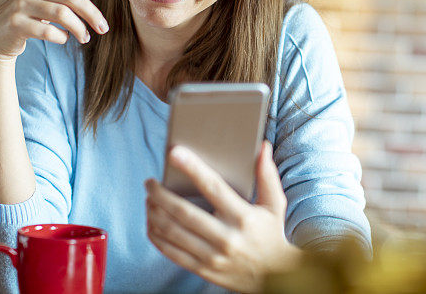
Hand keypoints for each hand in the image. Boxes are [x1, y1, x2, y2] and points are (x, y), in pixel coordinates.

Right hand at [0, 0, 116, 62]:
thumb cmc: (30, 16)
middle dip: (92, 14)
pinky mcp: (16, 23)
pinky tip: (64, 40)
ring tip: (85, 38)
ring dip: (79, 29)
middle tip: (104, 29)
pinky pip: (47, 30)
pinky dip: (60, 37)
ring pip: (61, 14)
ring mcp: (21, 4)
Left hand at [145, 141, 302, 292]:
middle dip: (161, 194)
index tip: (174, 153)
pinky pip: (172, 253)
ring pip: (173, 233)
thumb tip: (263, 147)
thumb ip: (267, 176)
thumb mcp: (275, 205)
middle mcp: (226, 237)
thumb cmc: (271, 234)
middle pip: (184, 212)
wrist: (275, 278)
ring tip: (149, 200)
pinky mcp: (204, 270)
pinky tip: (152, 223)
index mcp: (243, 216)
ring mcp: (213, 256)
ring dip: (155, 214)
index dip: (192, 168)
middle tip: (150, 183)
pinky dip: (157, 237)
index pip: (213, 187)